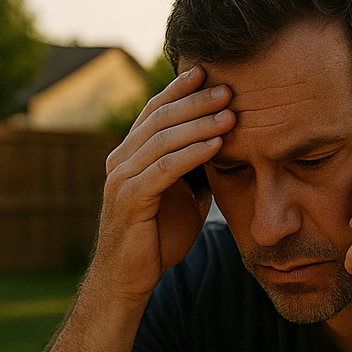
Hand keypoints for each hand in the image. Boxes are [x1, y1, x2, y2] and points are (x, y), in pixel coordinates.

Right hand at [90, 66, 234, 306]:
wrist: (130, 280)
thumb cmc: (157, 238)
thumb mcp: (183, 195)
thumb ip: (195, 168)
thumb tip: (226, 143)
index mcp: (130, 154)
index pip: (155, 111)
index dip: (180, 90)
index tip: (209, 72)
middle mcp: (120, 159)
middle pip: (160, 118)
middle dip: (195, 101)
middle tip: (229, 89)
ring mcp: (121, 178)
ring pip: (163, 139)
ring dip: (199, 123)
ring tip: (230, 113)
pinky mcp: (129, 199)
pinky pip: (164, 168)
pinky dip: (192, 153)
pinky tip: (217, 145)